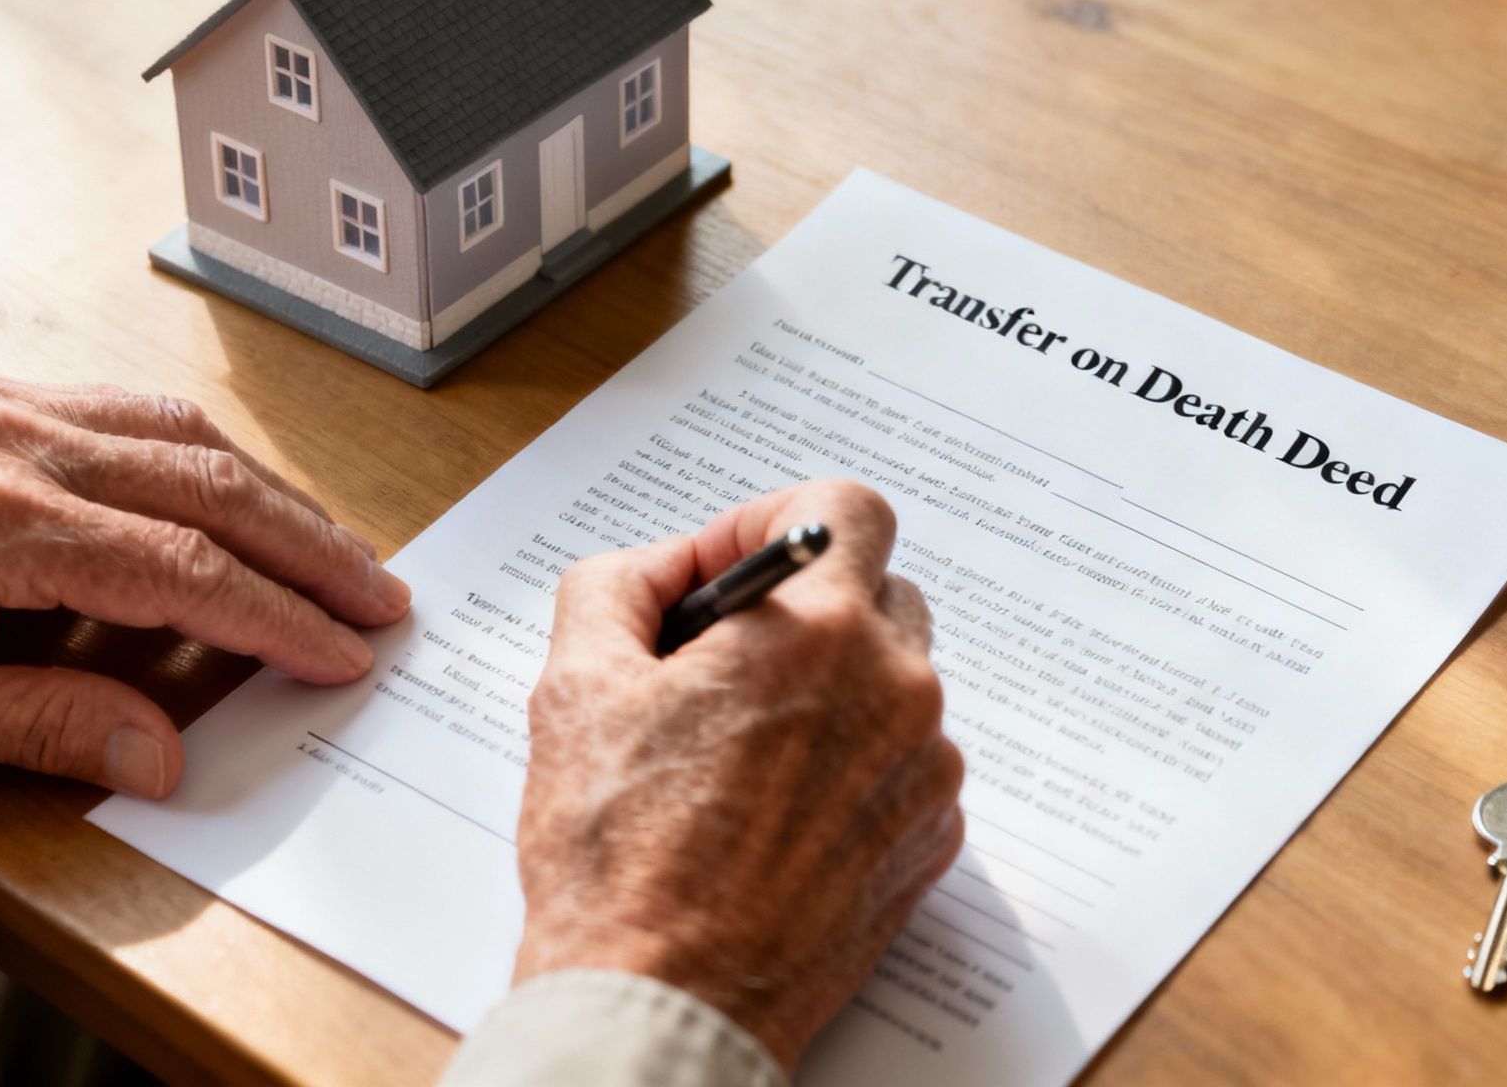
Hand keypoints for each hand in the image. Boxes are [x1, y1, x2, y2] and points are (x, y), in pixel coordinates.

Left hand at [0, 367, 409, 796]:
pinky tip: (233, 486)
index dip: (280, 617)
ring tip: (331, 546)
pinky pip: (126, 406)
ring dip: (273, 491)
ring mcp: (0, 402)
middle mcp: (12, 442)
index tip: (344, 650)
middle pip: (211, 485)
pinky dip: (203, 450)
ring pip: (181, 432)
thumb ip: (40, 724)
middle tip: (380, 593)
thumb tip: (160, 750)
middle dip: (312, 546)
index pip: (186, 570)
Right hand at [513, 479, 964, 1069]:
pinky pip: (904, 761)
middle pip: (877, 591)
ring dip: (829, 688)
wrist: (666, 1000)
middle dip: (803, 607)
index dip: (777, 520)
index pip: (846, 506)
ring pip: (892, 681)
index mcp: (817, 632)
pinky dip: (851, 763)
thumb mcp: (576, 686)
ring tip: (740, 749)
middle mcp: (895, 690)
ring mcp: (925, 771)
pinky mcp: (930, 840)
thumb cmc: (617, 858)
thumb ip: (619, 583)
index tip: (731, 567)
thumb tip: (665, 564)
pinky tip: (774, 809)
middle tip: (722, 661)